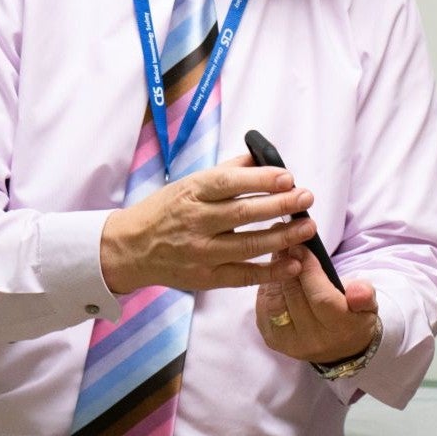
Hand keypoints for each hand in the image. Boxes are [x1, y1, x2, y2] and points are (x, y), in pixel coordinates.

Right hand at [99, 155, 318, 293]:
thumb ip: (227, 172)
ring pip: (248, 245)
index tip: (288, 177)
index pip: (230, 183)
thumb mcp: (189, 184)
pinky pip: (243, 276)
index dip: (261, 180)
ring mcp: (200, 252)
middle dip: (281, 205)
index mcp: (193, 193)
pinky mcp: (205, 278)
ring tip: (307, 228)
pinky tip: (293, 263)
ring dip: (283, 236)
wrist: (129, 249)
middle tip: (306, 198)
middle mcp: (196, 222)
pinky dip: (270, 271)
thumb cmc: (166, 210)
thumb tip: (263, 158)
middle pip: (244, 213)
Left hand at [256, 246, 381, 364]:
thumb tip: (358, 290)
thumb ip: (365, 295)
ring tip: (279, 253)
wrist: (339, 346)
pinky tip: (273, 272)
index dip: (309, 270)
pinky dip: (267, 287)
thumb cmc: (353, 316)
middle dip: (289, 267)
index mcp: (340, 329)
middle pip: (294, 298)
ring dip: (275, 275)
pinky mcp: (272, 340)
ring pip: (275, 302)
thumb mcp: (369, 303)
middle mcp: (312, 340)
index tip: (303, 247)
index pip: (320, 297)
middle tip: (287, 243)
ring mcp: (289, 342)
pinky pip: (264, 308)